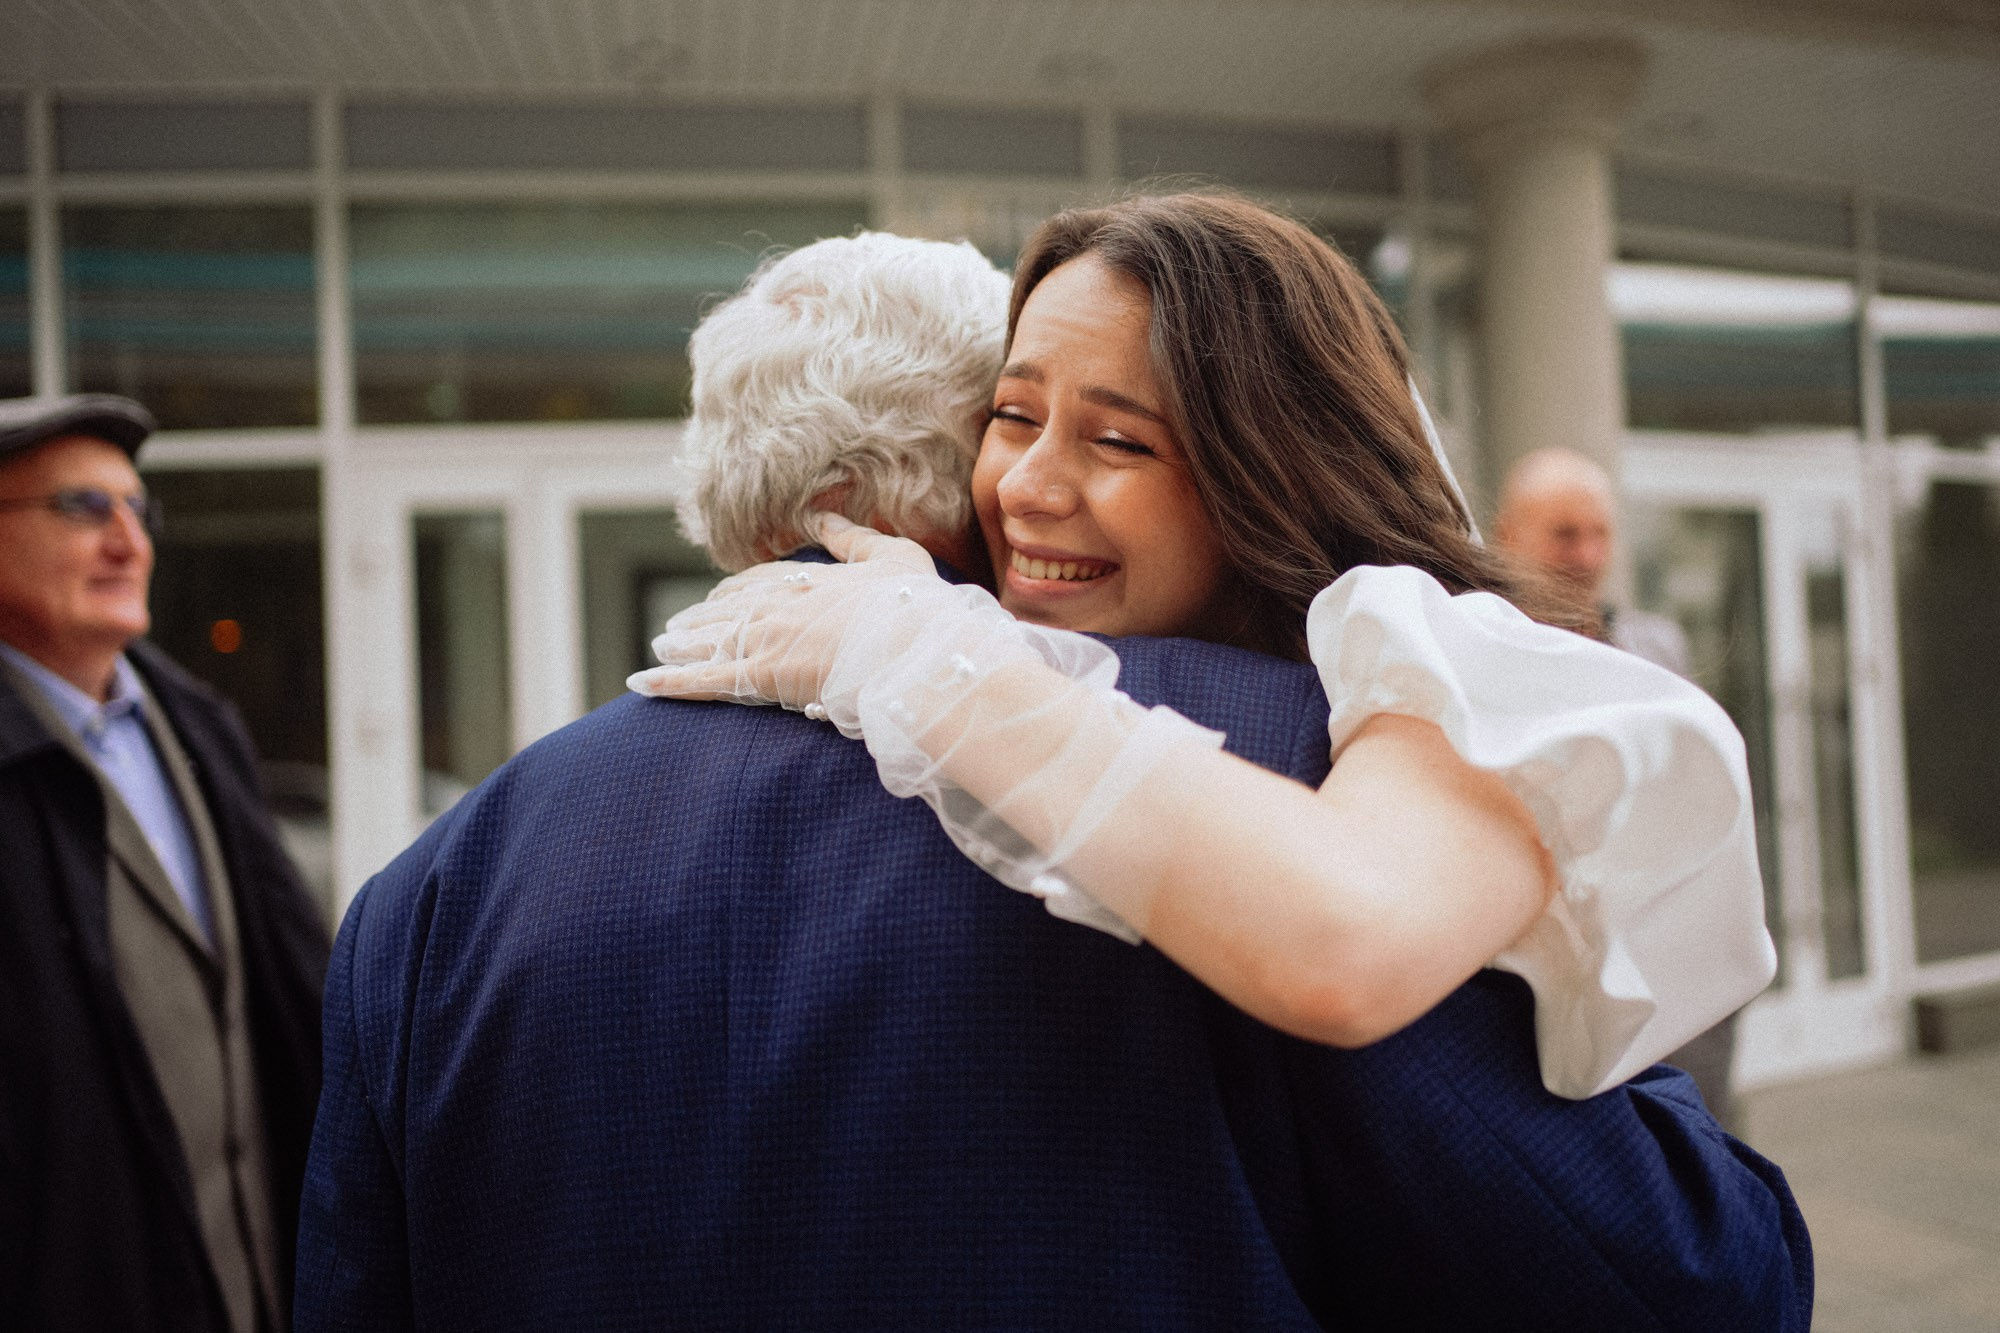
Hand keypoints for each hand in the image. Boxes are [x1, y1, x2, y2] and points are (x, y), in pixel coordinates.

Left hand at [627, 514, 952, 732]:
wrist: (912, 648)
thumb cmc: (912, 606)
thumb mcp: (891, 557)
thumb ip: (852, 537)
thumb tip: (822, 513)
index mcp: (808, 578)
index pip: (758, 582)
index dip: (733, 591)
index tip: (717, 598)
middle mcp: (778, 605)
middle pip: (726, 610)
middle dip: (698, 617)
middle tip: (675, 626)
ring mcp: (765, 639)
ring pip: (709, 640)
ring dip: (680, 644)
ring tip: (659, 647)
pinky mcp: (759, 677)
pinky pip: (704, 680)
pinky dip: (668, 681)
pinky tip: (639, 684)